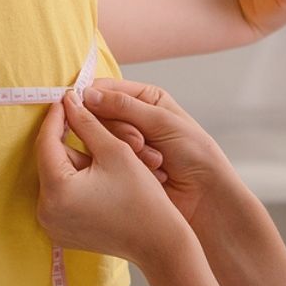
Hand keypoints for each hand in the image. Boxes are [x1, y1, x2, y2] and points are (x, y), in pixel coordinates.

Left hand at [36, 92, 192, 264]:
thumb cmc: (142, 197)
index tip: (66, 99)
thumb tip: (68, 101)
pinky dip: (76, 183)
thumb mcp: (115, 150)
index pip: (46, 142)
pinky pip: (62, 197)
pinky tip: (101, 180)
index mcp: (57, 191)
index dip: (57, 117)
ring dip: (75, 163)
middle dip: (70, 143)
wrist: (159, 242)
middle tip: (91, 127)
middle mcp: (46, 212)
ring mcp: (52, 226)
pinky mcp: (61, 233)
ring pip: (57, 178)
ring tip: (105, 160)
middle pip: (51, 161)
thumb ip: (87, 122)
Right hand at [82, 78, 230, 224]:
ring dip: (129, 151)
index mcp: (145, 98)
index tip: (80, 106)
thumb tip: (87, 94)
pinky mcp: (122, 168)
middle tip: (140, 143)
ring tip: (155, 161)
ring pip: (104, 140)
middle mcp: (133, 118)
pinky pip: (109, 162)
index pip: (105, 90)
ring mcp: (126, 145)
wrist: (206, 195)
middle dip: (120, 131)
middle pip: (101, 115)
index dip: (91, 97)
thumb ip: (124, 107)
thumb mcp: (162, 122)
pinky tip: (153, 173)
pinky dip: (129, 167)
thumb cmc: (194, 153)